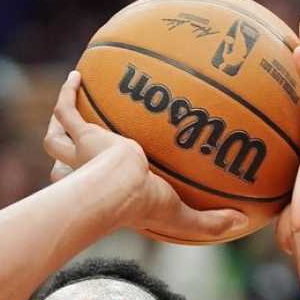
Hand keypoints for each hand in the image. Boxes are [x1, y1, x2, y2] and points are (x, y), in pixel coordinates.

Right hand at [43, 70, 246, 241]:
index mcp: (103, 190)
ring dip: (58, 119)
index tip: (100, 173)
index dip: (88, 182)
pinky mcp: (83, 134)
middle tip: (75, 136)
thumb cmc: (143, 206)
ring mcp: (81, 152)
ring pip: (56, 137)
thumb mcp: (182, 217)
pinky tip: (76, 76)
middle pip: (63, 163)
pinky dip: (67, 95)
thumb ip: (210, 221)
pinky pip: (68, 112)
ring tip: (72, 95)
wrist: (118, 188)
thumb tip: (243, 223)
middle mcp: (84, 172)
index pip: (90, 187)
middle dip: (65, 151)